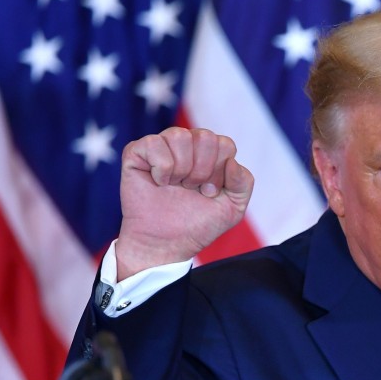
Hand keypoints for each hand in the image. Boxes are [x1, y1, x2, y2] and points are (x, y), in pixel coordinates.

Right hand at [115, 127, 253, 279]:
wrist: (165, 243)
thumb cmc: (197, 224)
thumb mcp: (233, 208)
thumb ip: (243, 183)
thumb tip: (232, 161)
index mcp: (211, 153)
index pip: (225, 144)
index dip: (219, 172)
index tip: (208, 193)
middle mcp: (187, 145)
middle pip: (205, 136)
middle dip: (202, 170)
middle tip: (191, 189)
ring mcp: (162, 146)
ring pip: (180, 136)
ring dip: (181, 168)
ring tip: (175, 186)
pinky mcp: (137, 152)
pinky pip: (154, 143)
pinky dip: (161, 168)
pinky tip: (158, 182)